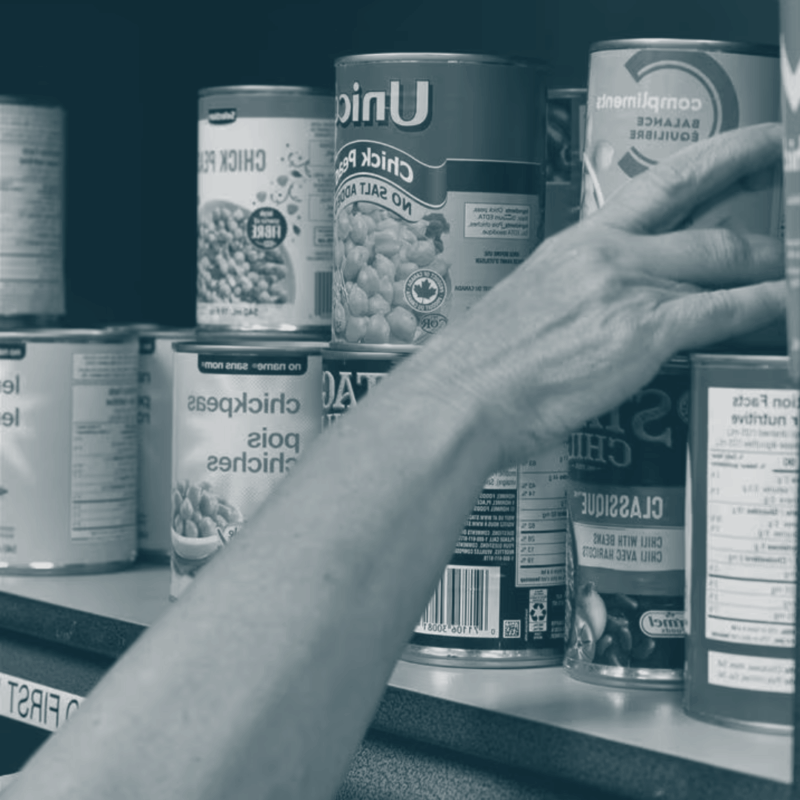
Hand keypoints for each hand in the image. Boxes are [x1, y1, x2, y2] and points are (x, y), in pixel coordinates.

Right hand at [411, 122, 784, 468]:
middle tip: (786, 210)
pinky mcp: (641, 332)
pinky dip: (763, 306)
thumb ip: (575, 293)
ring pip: (721, 260)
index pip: (660, 183)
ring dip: (766, 265)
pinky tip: (779, 305)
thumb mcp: (528, 304)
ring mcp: (626, 288)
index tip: (752, 145)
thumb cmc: (483, 361)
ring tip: (783, 268)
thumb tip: (599, 305)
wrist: (462, 393)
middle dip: (758, 217)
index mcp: (577, 242)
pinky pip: (722, 310)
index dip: (719, 156)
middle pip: (704, 219)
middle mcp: (606, 254)